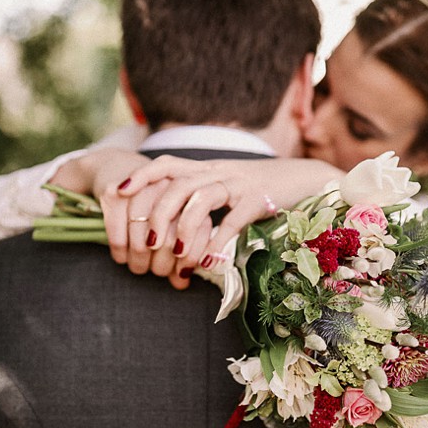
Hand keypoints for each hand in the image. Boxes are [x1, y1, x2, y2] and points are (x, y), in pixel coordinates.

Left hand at [116, 156, 342, 286]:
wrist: (309, 179)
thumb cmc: (265, 191)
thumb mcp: (230, 190)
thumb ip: (205, 203)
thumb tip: (177, 233)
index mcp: (208, 170)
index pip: (166, 165)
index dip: (141, 176)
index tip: (118, 193)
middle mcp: (220, 172)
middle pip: (177, 184)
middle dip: (157, 213)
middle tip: (146, 243)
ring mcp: (241, 184)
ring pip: (201, 198)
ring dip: (185, 228)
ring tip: (178, 255)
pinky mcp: (262, 199)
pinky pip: (234, 220)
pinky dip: (218, 242)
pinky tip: (209, 262)